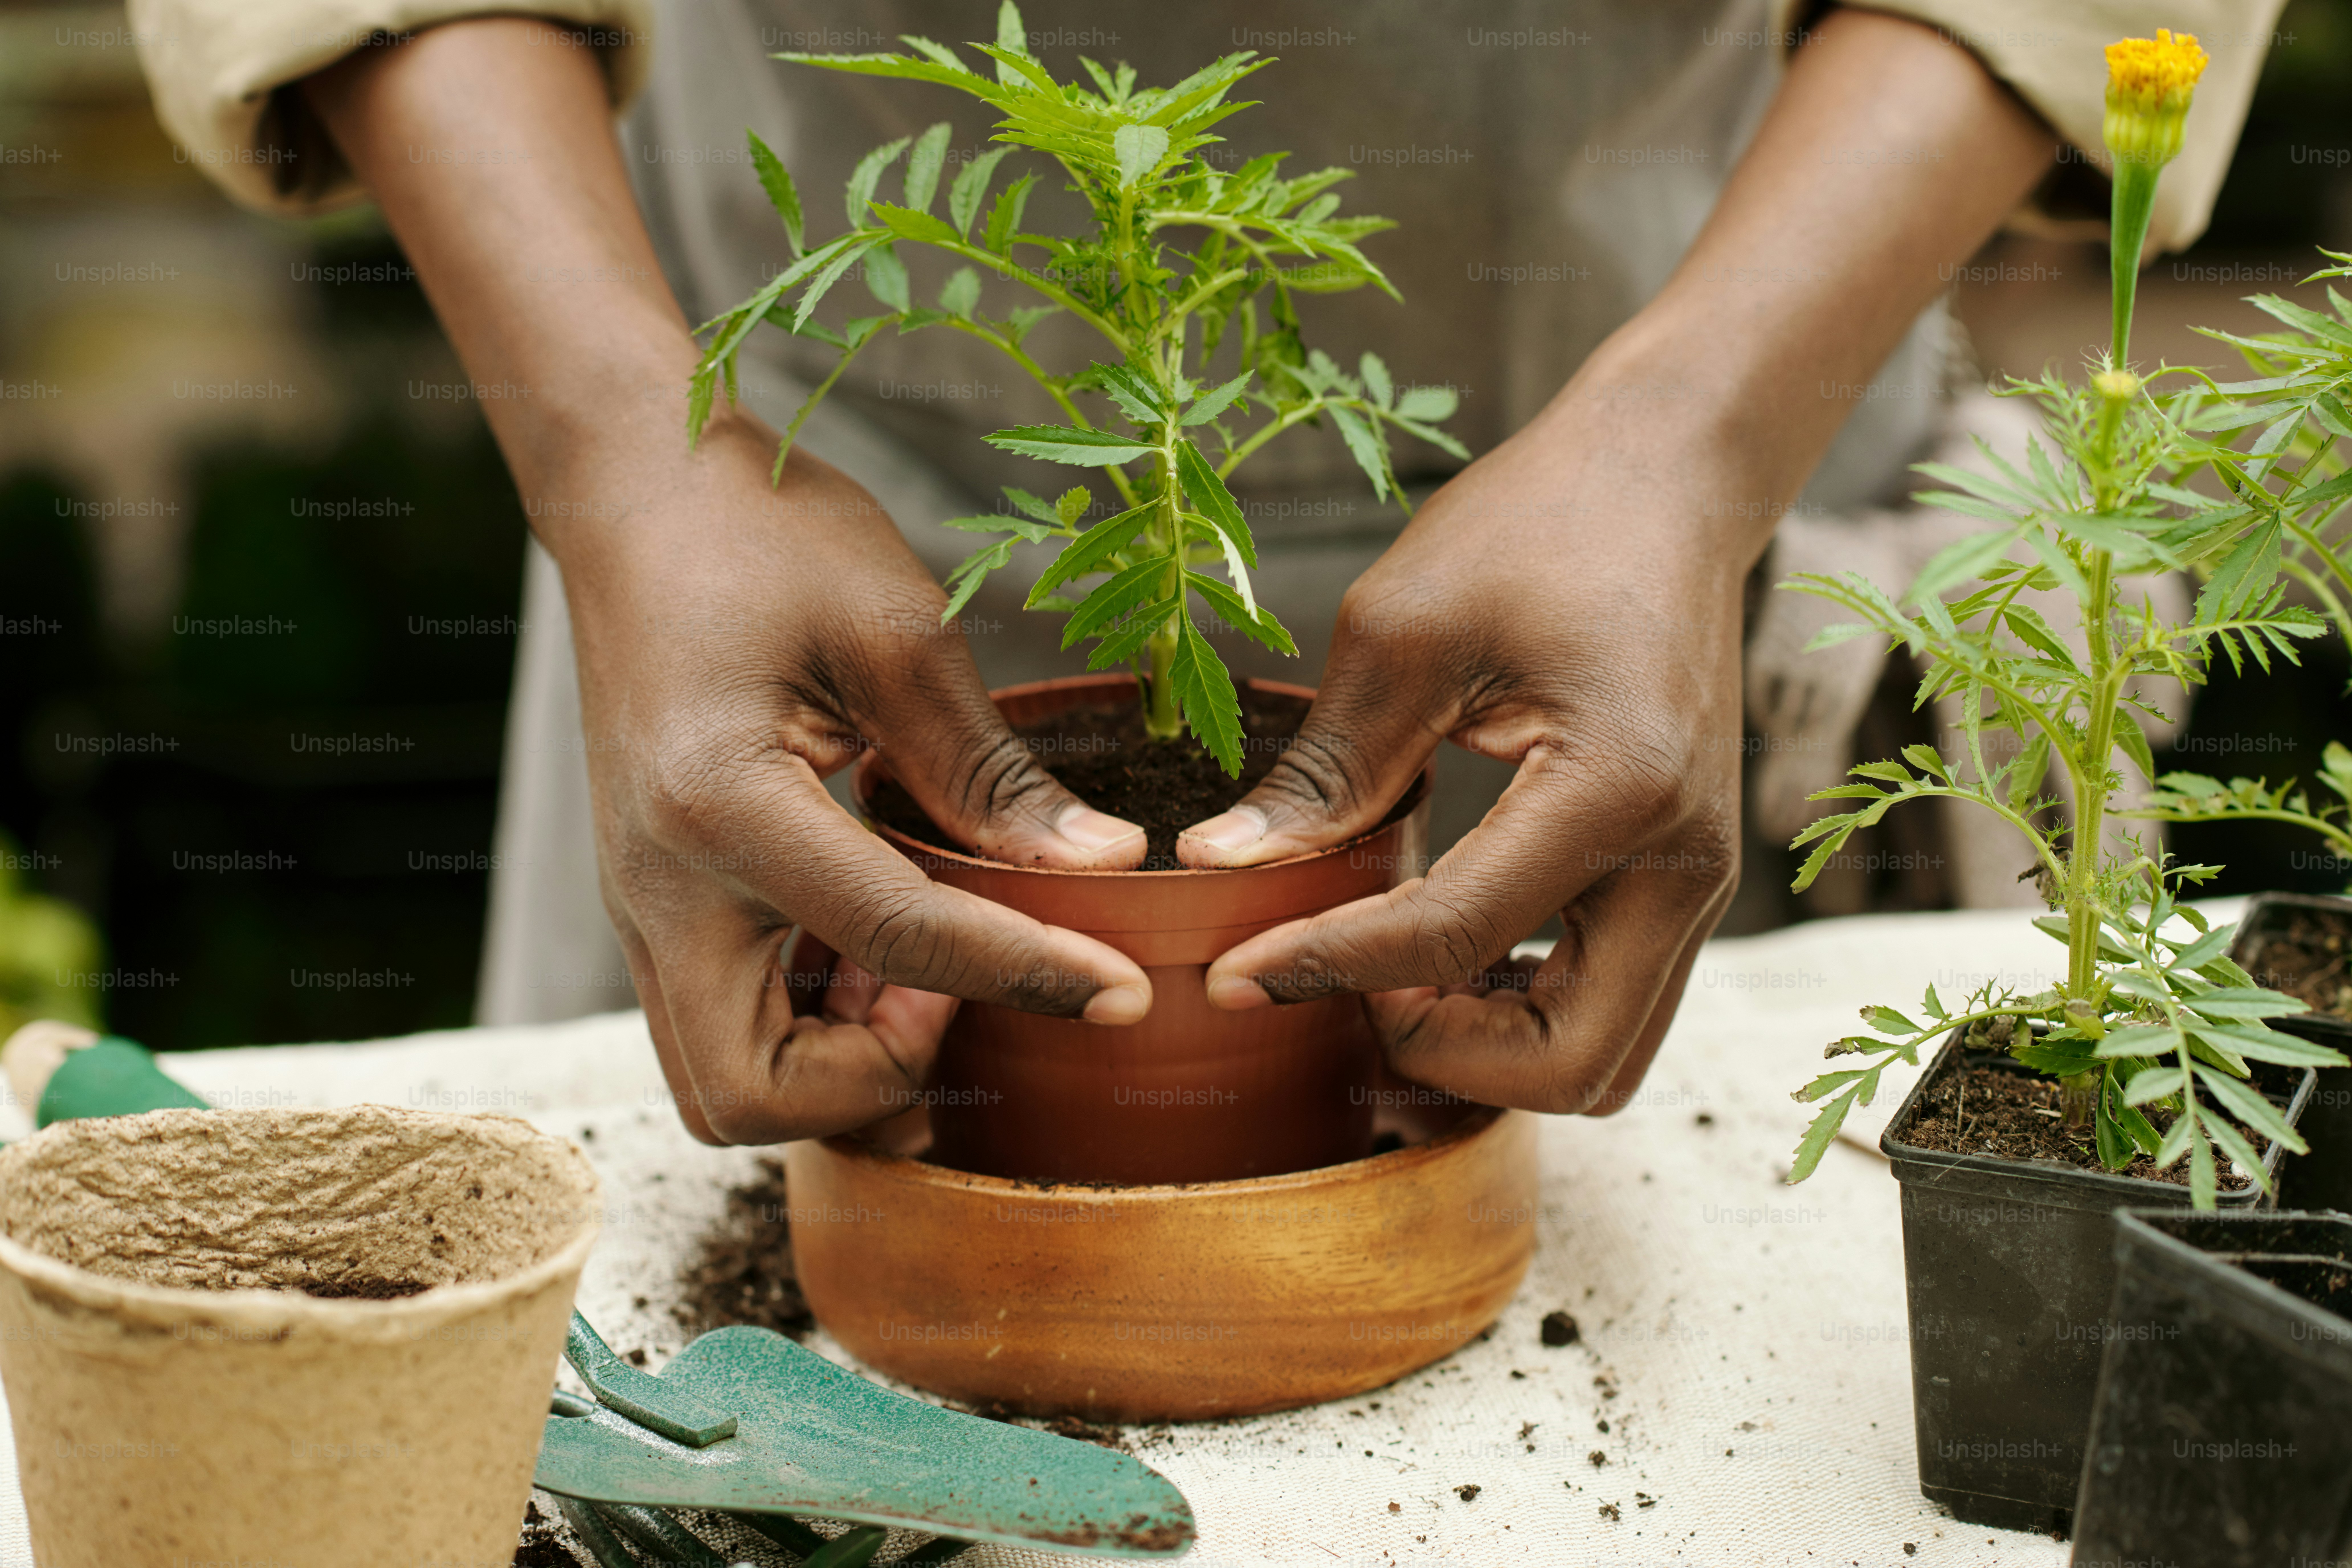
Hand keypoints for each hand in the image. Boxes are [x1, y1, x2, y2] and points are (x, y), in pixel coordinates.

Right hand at [557, 411, 1153, 1144]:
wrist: (640, 499)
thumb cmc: (760, 539)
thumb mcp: (895, 632)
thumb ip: (991, 770)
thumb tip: (1106, 866)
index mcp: (719, 805)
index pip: (895, 939)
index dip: (1026, 975)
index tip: (1121, 995)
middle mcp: (658, 885)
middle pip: (748, 1094)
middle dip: (874, 1079)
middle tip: (959, 986)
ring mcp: (645, 906)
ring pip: (729, 1083)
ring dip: (842, 1066)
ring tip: (929, 975)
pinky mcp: (661, 904)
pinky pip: (730, 1023)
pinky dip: (816, 1027)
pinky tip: (886, 957)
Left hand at [1177, 381, 1745, 1113]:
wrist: (1663, 481)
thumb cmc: (1541, 526)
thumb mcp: (1404, 631)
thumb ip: (1324, 769)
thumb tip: (1218, 866)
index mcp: (1618, 788)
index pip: (1452, 937)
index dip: (1325, 970)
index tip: (1228, 978)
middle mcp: (1684, 861)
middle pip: (1573, 1066)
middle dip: (1444, 1052)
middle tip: (1346, 982)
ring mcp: (1698, 879)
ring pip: (1604, 1056)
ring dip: (1492, 1046)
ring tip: (1391, 970)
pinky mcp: (1682, 877)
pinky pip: (1612, 1000)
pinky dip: (1525, 1007)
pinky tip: (1447, 946)